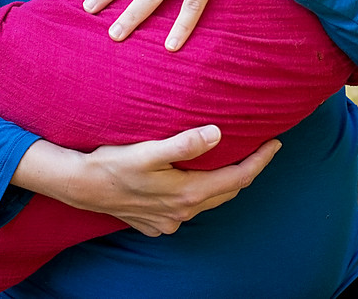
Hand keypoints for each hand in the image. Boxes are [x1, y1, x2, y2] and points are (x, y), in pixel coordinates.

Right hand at [12, 126, 281, 236]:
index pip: (237, 178)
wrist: (80, 186)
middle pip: (227, 192)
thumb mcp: (148, 150)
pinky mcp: (155, 223)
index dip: (260, 161)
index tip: (276, 143)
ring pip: (208, 201)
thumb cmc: (113, 163)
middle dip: (247, 170)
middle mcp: (182, 212)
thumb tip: (216, 133)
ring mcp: (168, 221)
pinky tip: (195, 178)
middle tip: (260, 147)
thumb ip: (184, 143)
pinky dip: (199, 193)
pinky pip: (188, 209)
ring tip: (232, 158)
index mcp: (187, 194)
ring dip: (223, 182)